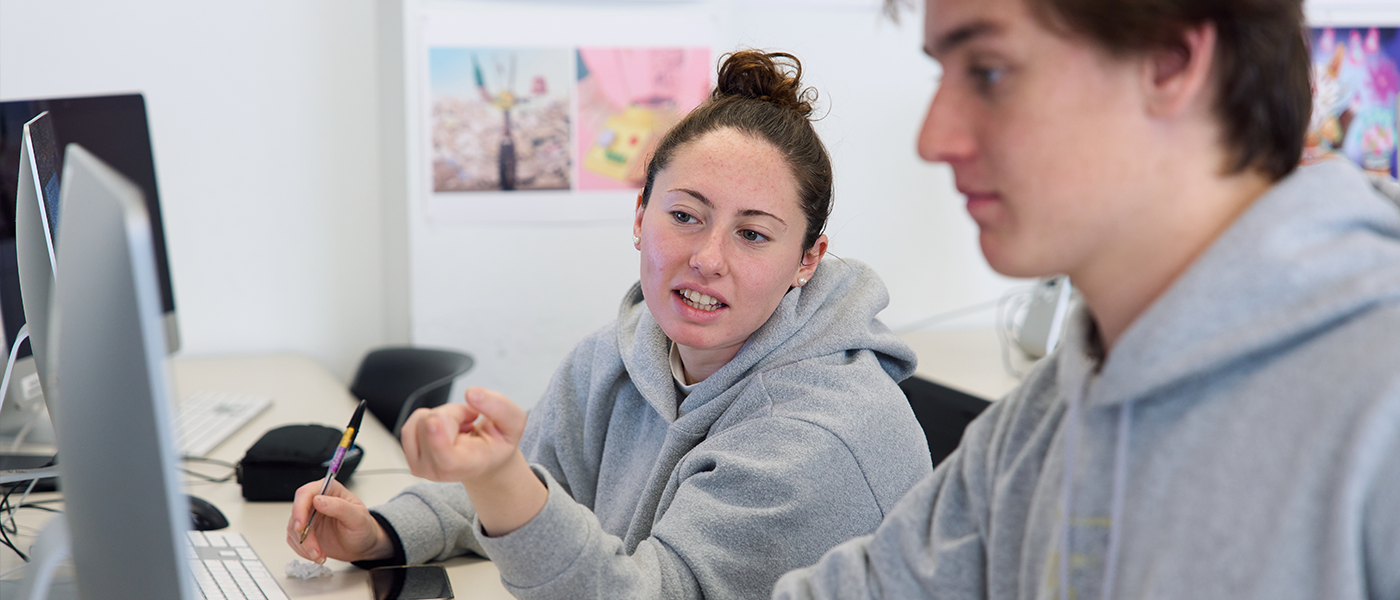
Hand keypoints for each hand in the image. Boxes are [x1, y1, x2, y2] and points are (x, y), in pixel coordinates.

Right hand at [285, 478, 392, 563]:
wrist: (363, 545)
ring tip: (320, 554)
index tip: (301, 526)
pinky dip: (304, 551)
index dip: (300, 508)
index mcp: (329, 491)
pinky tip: (318, 554)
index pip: (306, 493)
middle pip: (297, 513)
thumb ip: (339, 507)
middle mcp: (316, 502)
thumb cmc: (363, 528)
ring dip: (305, 546)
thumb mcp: (357, 517)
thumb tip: (319, 500)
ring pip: (294, 530)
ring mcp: (309, 517)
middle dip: (303, 534)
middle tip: (314, 549)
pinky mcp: (305, 532)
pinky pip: (295, 541)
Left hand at [400, 387, 528, 484]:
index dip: (437, 436)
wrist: (484, 461)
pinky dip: (431, 418)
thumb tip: (471, 393)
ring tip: (460, 428)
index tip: (434, 420)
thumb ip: (499, 406)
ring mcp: (420, 465)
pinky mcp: (410, 454)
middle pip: (433, 422)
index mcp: (468, 466)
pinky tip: (447, 429)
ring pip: (422, 419)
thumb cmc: (497, 443)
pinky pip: (413, 421)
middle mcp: (438, 471)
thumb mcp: (513, 423)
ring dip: (444, 415)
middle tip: (470, 422)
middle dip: (454, 412)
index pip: (445, 457)